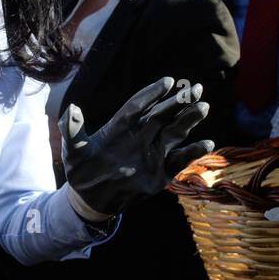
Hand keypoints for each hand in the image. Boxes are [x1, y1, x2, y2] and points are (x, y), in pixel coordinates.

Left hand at [59, 77, 212, 220]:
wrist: (91, 197)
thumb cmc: (81, 169)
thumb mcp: (73, 151)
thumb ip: (71, 130)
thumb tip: (71, 108)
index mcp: (119, 127)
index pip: (138, 106)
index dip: (151, 94)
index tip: (168, 82)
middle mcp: (139, 136)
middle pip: (161, 115)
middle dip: (178, 102)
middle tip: (195, 88)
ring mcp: (152, 153)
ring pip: (174, 132)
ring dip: (189, 120)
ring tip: (203, 106)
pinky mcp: (161, 171)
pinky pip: (179, 160)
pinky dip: (193, 152)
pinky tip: (207, 143)